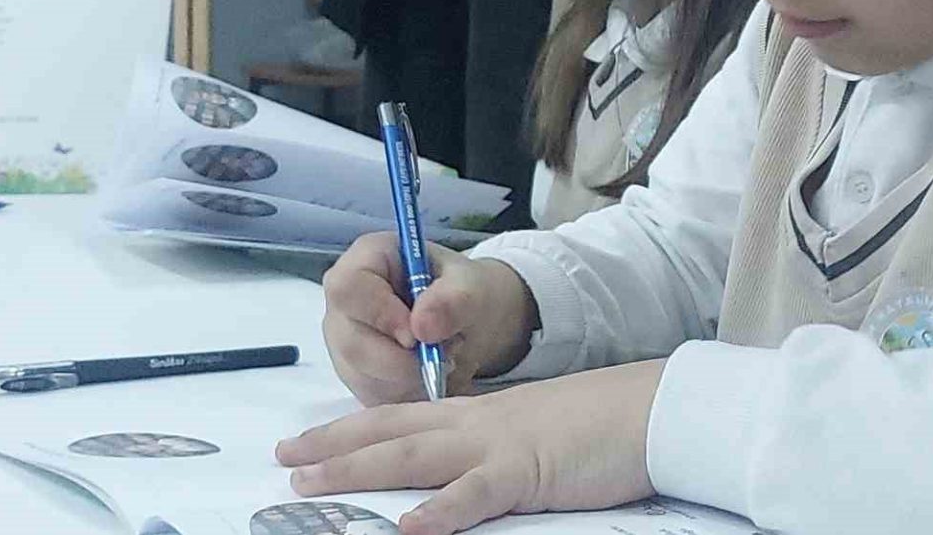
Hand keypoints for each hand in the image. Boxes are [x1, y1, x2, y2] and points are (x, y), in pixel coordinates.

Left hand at [277, 359, 666, 534]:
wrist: (648, 409)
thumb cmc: (598, 424)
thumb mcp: (533, 433)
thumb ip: (492, 450)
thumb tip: (461, 476)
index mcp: (478, 414)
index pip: (400, 418)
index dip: (349, 430)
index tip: (306, 441)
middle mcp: (476, 423)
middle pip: (390, 432)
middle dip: (333, 448)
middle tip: (283, 461)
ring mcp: (497, 445)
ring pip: (413, 455)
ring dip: (358, 470)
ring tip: (310, 485)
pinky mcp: (527, 472)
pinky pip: (476, 495)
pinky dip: (440, 513)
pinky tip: (407, 528)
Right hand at [321, 234, 537, 405]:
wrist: (469, 320)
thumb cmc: (464, 291)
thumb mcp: (472, 286)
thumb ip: (453, 299)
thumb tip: (422, 326)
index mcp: (365, 261)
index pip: (348, 289)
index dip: (380, 316)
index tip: (417, 337)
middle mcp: (344, 305)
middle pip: (352, 343)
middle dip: (404, 361)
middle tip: (447, 354)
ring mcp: (346, 344)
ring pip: (365, 378)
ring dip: (413, 380)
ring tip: (446, 359)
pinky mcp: (358, 378)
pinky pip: (376, 399)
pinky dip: (412, 395)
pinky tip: (433, 376)